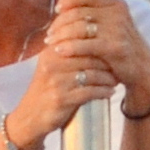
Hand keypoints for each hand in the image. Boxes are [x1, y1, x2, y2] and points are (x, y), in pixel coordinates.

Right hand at [4, 34, 116, 149]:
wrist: (29, 117)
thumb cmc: (46, 89)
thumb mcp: (51, 64)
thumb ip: (68, 49)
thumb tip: (95, 32)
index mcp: (50, 51)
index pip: (79, 37)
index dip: (99, 41)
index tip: (113, 48)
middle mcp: (52, 63)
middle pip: (89, 55)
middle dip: (107, 61)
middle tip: (120, 66)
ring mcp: (56, 81)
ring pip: (92, 73)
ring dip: (108, 77)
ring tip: (116, 80)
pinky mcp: (61, 99)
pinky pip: (90, 91)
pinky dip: (103, 92)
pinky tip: (110, 93)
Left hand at [45, 0, 149, 113]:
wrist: (142, 70)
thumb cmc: (120, 48)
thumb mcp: (111, 26)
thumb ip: (94, 16)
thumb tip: (63, 10)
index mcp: (116, 4)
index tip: (57, 9)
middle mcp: (118, 13)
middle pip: (79, 12)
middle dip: (60, 23)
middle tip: (49, 33)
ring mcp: (118, 30)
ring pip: (79, 28)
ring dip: (61, 35)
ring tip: (51, 43)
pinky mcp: (114, 47)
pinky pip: (85, 45)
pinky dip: (69, 47)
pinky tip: (59, 51)